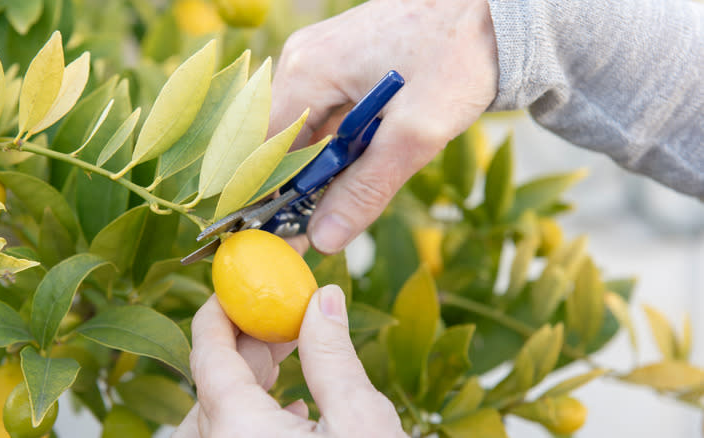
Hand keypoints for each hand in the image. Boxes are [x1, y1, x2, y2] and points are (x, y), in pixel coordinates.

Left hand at [172, 285, 405, 436]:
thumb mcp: (361, 421)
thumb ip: (333, 354)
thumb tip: (324, 298)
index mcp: (237, 430)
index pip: (207, 353)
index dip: (217, 313)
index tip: (234, 289)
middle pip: (210, 384)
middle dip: (243, 346)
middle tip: (281, 322)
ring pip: (216, 416)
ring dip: (247, 383)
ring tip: (289, 361)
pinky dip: (251, 417)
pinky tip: (293, 410)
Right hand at [270, 0, 497, 253]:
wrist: (493, 12)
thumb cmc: (457, 58)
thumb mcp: (415, 133)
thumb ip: (365, 189)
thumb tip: (322, 239)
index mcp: (308, 71)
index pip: (263, 147)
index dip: (268, 196)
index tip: (283, 236)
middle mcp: (304, 60)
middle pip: (281, 140)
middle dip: (299, 185)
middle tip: (320, 228)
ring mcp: (322, 58)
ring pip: (305, 129)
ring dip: (323, 165)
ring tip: (351, 191)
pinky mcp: (343, 63)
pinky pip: (325, 114)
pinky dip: (339, 144)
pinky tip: (364, 156)